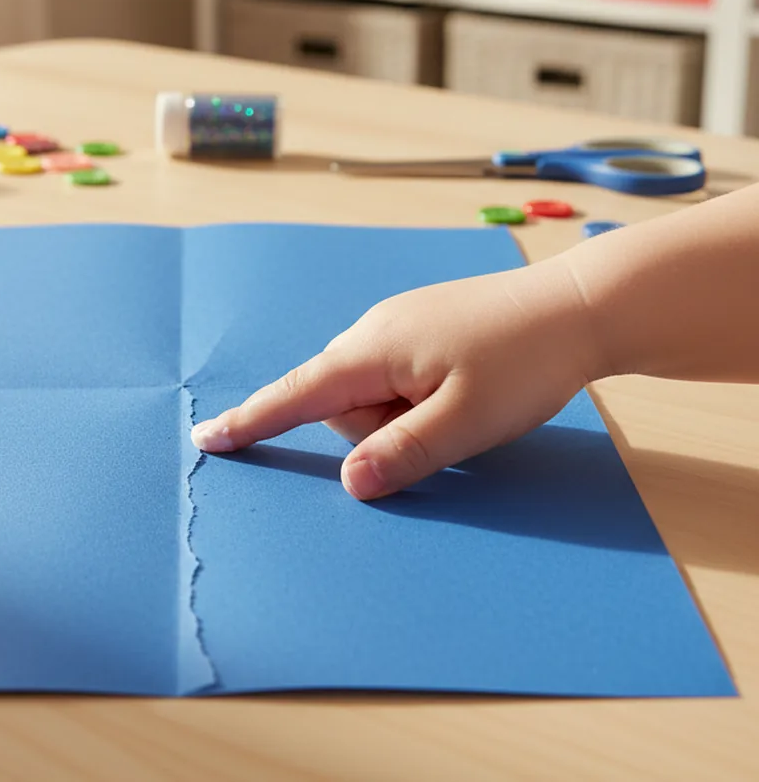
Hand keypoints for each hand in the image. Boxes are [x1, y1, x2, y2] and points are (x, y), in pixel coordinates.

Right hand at [189, 257, 605, 499]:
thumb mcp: (465, 422)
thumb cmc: (525, 362)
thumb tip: (348, 482)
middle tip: (443, 428)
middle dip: (377, 429)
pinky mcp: (424, 328)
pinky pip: (396, 375)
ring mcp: (400, 325)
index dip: (253, 421)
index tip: (208, 439)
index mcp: (374, 351)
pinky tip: (464, 391)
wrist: (580, 306)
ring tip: (464, 406)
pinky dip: (417, 397)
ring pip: (372, 392)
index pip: (296, 395)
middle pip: (340, 402)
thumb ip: (402, 453)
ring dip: (404, 415)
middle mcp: (375, 331)